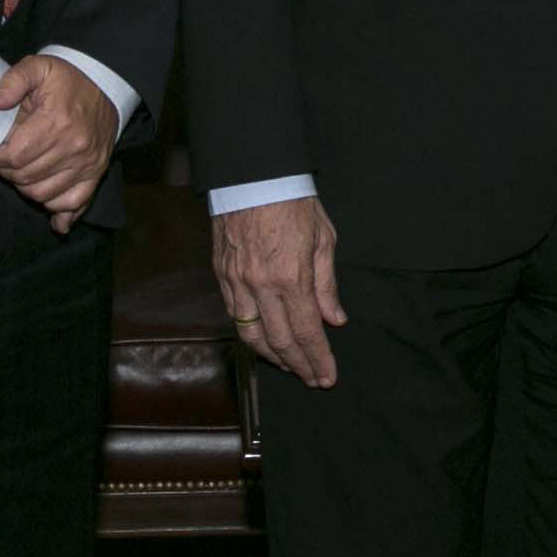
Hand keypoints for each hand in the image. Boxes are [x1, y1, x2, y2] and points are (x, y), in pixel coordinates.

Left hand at [0, 54, 117, 231]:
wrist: (108, 84)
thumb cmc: (68, 79)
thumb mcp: (38, 67)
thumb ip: (13, 81)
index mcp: (57, 122)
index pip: (14, 157)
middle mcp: (75, 147)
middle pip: (25, 178)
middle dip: (8, 172)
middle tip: (6, 159)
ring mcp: (88, 163)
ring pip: (43, 195)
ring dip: (26, 188)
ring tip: (23, 171)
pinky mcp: (97, 171)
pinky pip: (74, 202)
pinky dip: (59, 210)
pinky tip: (50, 210)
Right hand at [214, 196, 345, 386]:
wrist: (254, 176)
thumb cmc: (294, 203)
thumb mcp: (323, 240)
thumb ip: (327, 285)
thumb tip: (334, 319)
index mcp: (291, 277)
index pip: (307, 331)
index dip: (318, 358)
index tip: (327, 377)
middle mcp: (260, 286)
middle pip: (278, 341)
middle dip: (298, 365)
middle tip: (312, 379)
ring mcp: (237, 282)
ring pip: (251, 334)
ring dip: (272, 356)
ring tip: (290, 365)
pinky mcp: (222, 275)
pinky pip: (235, 315)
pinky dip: (250, 334)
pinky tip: (263, 340)